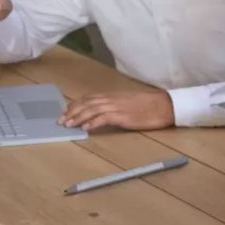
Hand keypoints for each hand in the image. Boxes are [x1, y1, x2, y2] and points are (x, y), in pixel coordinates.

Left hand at [60, 91, 174, 130]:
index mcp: (112, 96)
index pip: (88, 97)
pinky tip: (86, 128)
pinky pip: (105, 118)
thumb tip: (101, 114)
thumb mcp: (127, 103)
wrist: (164, 105)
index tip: (65, 111)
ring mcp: (117, 107)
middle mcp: (112, 99)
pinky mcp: (123, 116)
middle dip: (71, 111)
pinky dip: (93, 122)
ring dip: (78, 117)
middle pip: (87, 102)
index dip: (75, 104)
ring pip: (92, 109)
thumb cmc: (148, 106)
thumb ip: (114, 106)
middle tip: (61, 120)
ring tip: (68, 124)